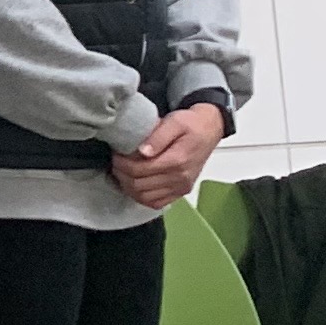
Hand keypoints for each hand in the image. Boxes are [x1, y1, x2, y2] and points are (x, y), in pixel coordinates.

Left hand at [111, 101, 225, 209]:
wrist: (209, 130)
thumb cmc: (191, 124)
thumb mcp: (174, 121)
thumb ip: (157, 136)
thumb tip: (142, 151)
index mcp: (177, 160)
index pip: (139, 170)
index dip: (122, 164)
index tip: (116, 154)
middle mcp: (180, 178)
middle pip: (139, 185)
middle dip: (121, 174)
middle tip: (116, 162)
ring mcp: (181, 187)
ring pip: (144, 197)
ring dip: (128, 187)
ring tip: (123, 172)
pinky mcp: (181, 191)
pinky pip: (156, 203)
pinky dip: (141, 196)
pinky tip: (135, 184)